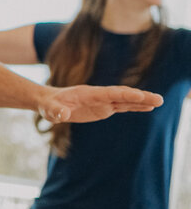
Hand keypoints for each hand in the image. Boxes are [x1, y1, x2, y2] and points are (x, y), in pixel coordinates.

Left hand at [39, 85, 162, 123]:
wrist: (50, 102)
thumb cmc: (49, 105)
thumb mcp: (49, 110)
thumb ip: (56, 112)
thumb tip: (63, 115)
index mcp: (87, 93)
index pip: (110, 93)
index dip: (125, 94)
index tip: (140, 96)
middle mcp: (98, 95)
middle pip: (122, 95)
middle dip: (140, 97)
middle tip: (159, 99)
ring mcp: (103, 101)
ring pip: (125, 100)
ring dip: (141, 101)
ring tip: (159, 102)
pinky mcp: (104, 108)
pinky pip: (122, 107)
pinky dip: (135, 107)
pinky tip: (147, 108)